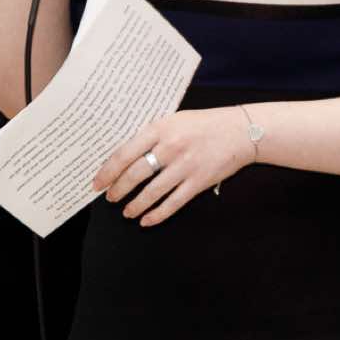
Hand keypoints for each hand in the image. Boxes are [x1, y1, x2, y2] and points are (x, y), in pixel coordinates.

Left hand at [92, 107, 255, 226]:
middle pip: (135, 174)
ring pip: (152, 192)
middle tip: (110, 198)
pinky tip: (147, 220)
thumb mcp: (174, 120)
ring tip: (126, 212)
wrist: (241, 131)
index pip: (125, 153)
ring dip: (135, 205)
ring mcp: (185, 166)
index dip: (108, 171)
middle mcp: (171, 147)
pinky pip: (173, 203)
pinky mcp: (199, 182)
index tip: (98, 182)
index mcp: (160, 128)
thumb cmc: (205, 124)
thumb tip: (126, 155)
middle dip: (118, 189)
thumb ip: (152, 135)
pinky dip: (157, 214)